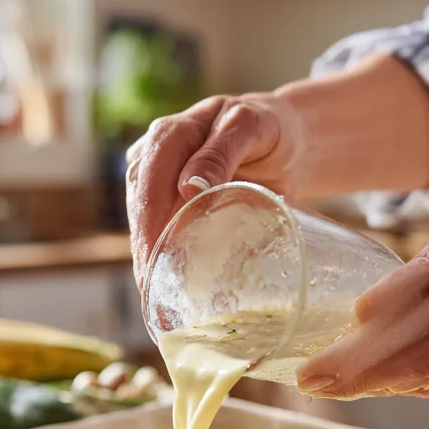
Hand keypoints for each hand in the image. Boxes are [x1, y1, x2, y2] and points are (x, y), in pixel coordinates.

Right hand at [124, 92, 307, 284]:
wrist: (286, 139)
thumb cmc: (269, 127)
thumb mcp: (250, 126)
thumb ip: (221, 151)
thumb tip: (188, 187)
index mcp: (169, 135)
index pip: (149, 185)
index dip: (148, 228)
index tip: (152, 264)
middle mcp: (155, 159)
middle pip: (141, 211)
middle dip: (144, 255)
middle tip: (153, 298)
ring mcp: (161, 183)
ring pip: (146, 225)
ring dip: (150, 262)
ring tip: (157, 302)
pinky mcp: (173, 205)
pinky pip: (163, 232)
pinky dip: (164, 259)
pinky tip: (167, 287)